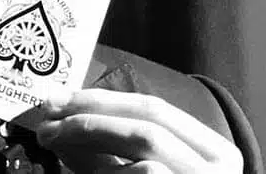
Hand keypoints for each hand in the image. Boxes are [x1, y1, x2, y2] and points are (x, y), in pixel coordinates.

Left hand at [35, 89, 242, 172]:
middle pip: (147, 121)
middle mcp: (218, 169)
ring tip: (51, 139)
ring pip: (145, 143)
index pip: (155, 108)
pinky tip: (77, 170)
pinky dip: (102, 170)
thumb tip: (60, 118)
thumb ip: (107, 149)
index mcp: (214, 151)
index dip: (103, 99)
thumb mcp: (139, 173)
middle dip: (91, 113)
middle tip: (47, 117)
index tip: (59, 99)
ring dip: (89, 134)